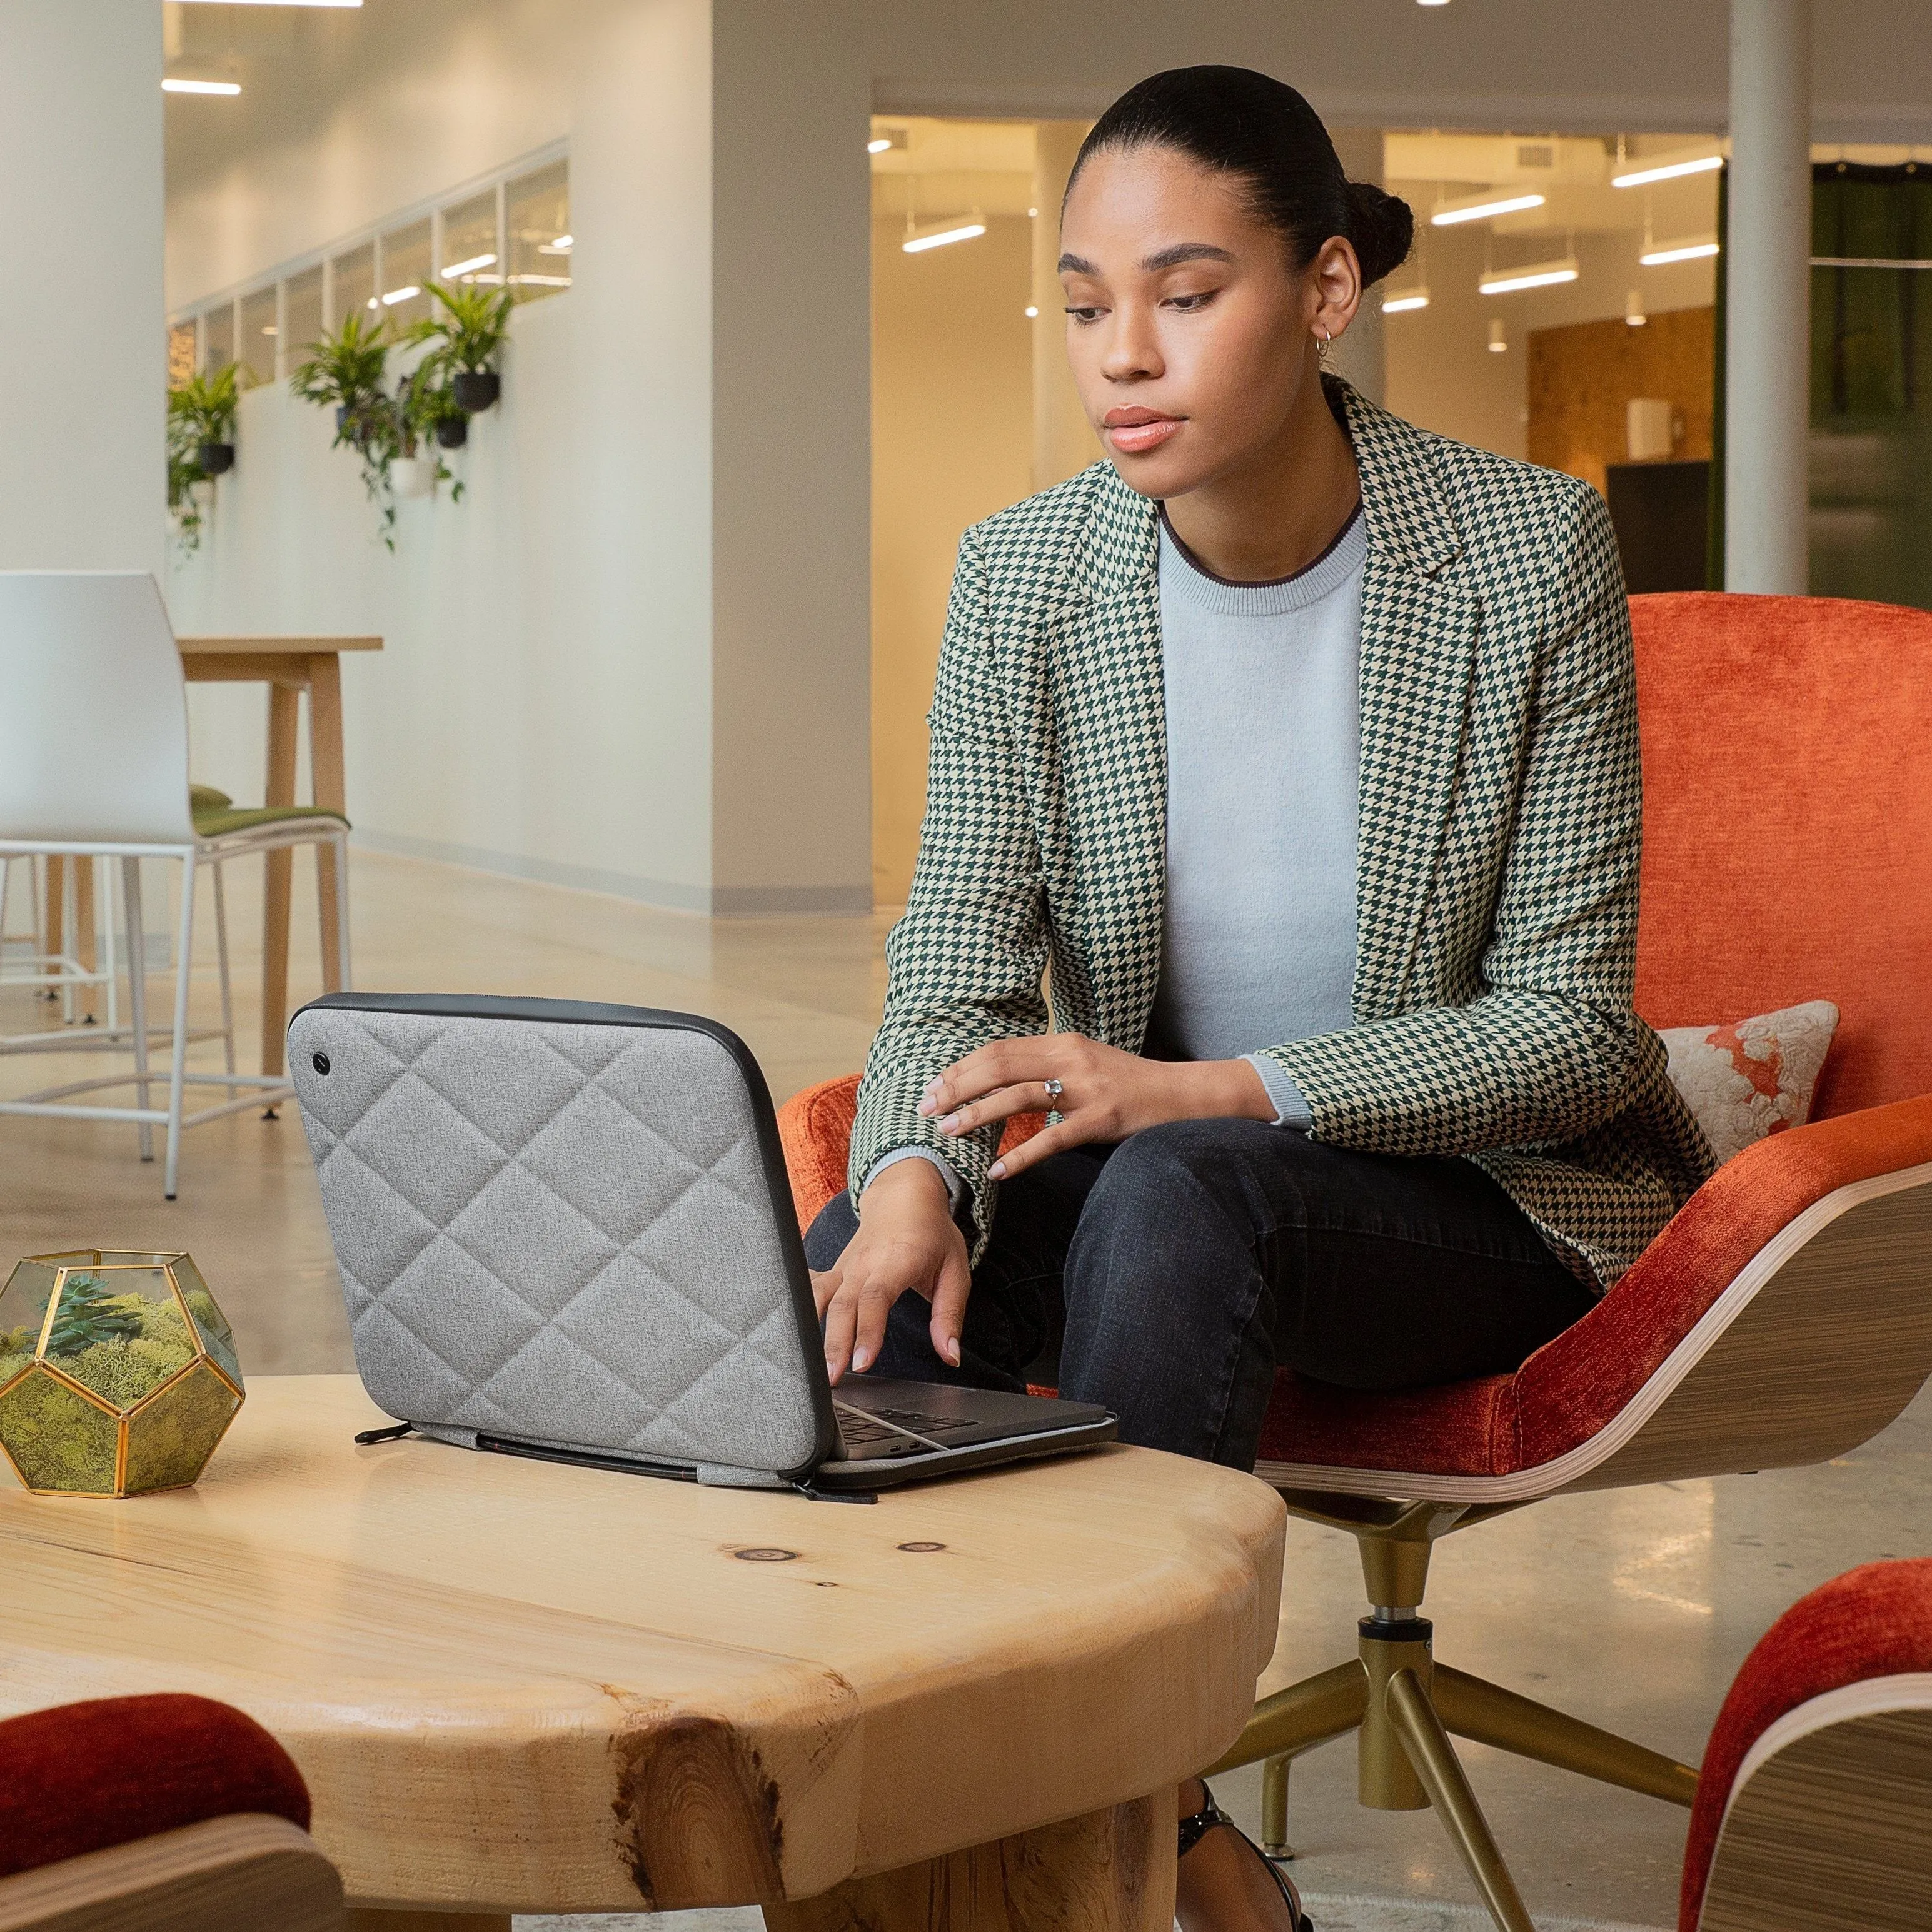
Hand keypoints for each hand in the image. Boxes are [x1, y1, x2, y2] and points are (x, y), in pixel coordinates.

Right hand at [810, 1157, 969, 1384]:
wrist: (905, 1194)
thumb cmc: (932, 1233)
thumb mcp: (956, 1271)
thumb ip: (950, 1316)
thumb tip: (951, 1356)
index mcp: (896, 1260)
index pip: (877, 1297)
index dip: (867, 1330)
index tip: (862, 1362)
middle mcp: (865, 1263)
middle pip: (843, 1304)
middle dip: (835, 1343)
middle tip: (831, 1378)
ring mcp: (845, 1265)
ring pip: (821, 1297)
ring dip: (811, 1329)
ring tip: (808, 1364)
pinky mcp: (835, 1269)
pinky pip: (811, 1286)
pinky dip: (797, 1304)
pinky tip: (785, 1327)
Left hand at [918, 1034, 1274, 1180]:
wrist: (1185, 1095)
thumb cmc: (1131, 1084)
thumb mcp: (1086, 1063)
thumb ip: (1048, 1066)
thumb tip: (1001, 1079)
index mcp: (1063, 1042)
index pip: (999, 1049)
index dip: (961, 1067)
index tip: (933, 1086)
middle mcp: (1070, 1058)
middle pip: (998, 1066)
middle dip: (956, 1087)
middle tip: (925, 1108)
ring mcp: (1086, 1089)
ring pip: (1018, 1096)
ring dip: (976, 1114)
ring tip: (947, 1131)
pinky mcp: (1102, 1120)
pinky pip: (1052, 1138)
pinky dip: (1019, 1156)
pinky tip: (996, 1170)